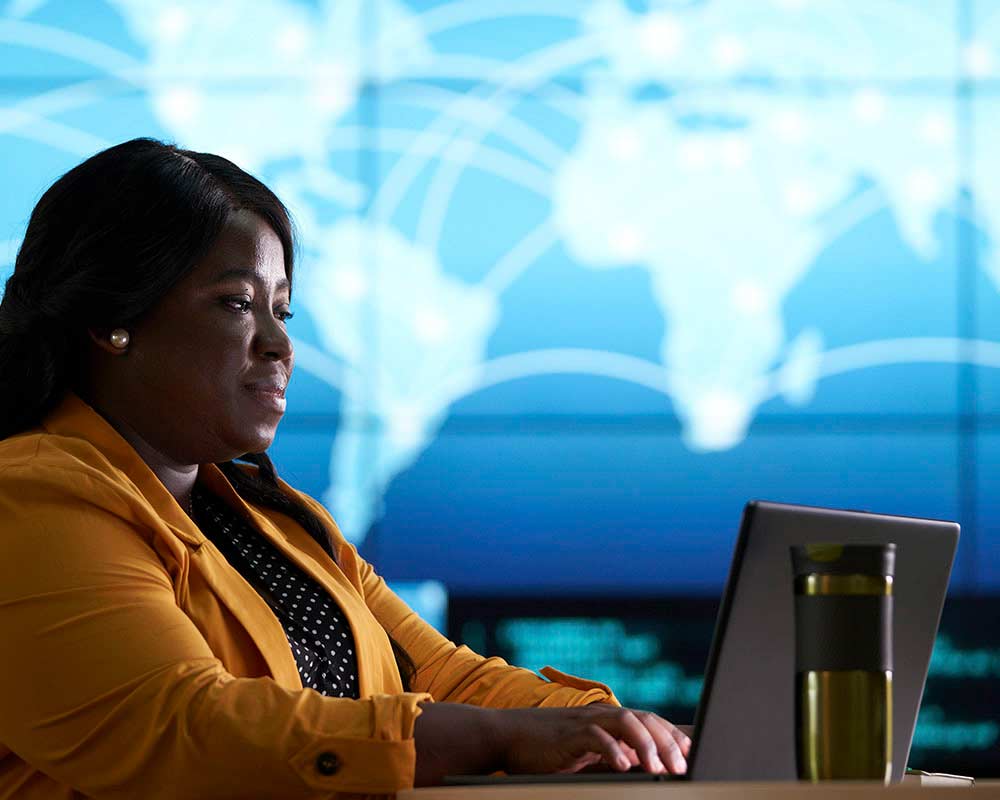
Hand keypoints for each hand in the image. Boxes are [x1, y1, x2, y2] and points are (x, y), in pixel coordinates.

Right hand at [495, 704, 690, 776]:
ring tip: (660, 769)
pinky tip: (623, 767)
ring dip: (646, 744)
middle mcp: (600, 716)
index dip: (673, 734)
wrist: (507, 735)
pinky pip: (594, 737)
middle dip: (668, 742)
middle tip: (683, 766)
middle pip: (644, 720)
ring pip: (626, 722)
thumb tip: (642, 766)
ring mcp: (584, 722)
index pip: (649, 721)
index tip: (693, 752)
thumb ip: (612, 755)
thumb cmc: (546, 748)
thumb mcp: (586, 753)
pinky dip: (611, 750)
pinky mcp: (568, 734)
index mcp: (608, 720)